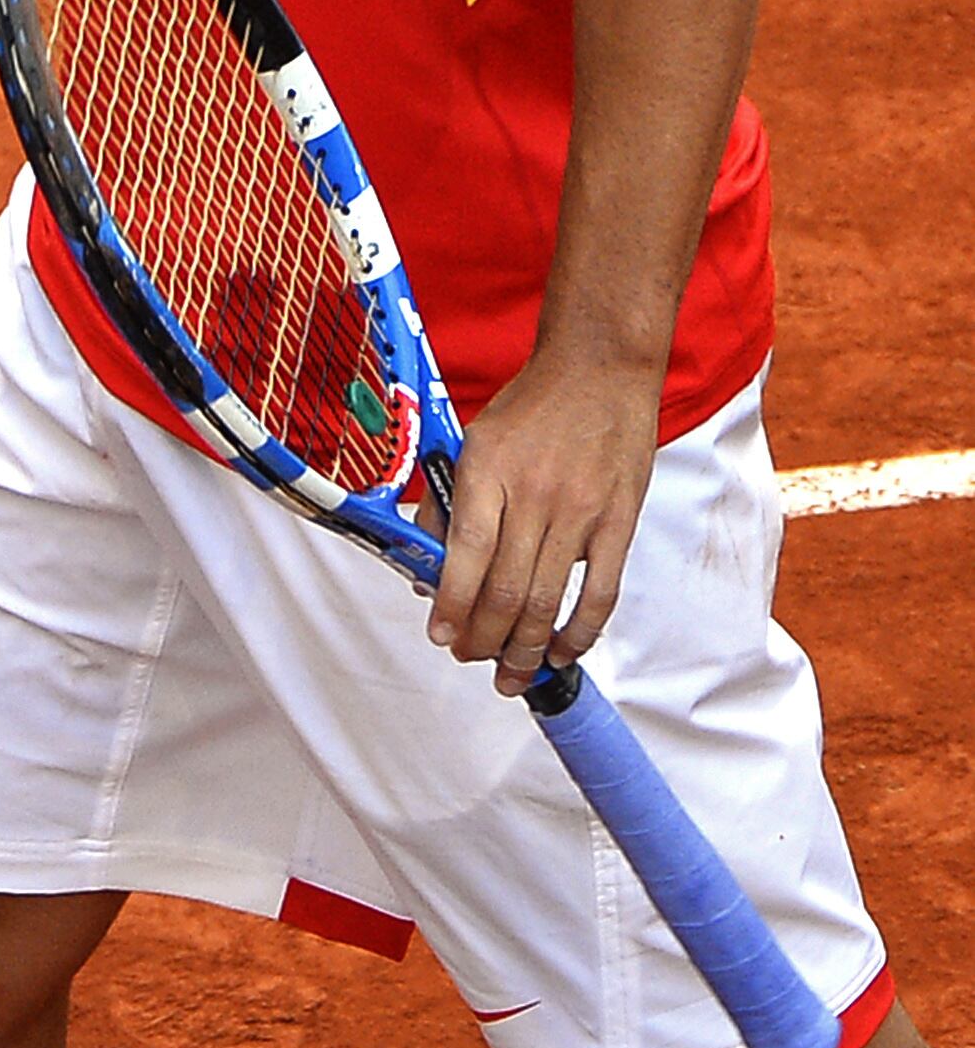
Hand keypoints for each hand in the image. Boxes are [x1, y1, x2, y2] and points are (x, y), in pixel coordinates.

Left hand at [425, 348, 659, 685]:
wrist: (599, 372)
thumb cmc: (531, 408)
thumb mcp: (471, 442)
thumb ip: (450, 502)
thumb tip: (428, 564)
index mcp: (487, 473)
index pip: (465, 556)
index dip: (451, 605)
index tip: (440, 634)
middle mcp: (533, 496)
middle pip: (506, 589)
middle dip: (484, 638)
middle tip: (471, 658)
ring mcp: (580, 512)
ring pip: (549, 600)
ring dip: (527, 648)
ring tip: (512, 675)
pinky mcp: (619, 522)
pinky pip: (601, 592)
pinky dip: (581, 631)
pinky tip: (563, 653)